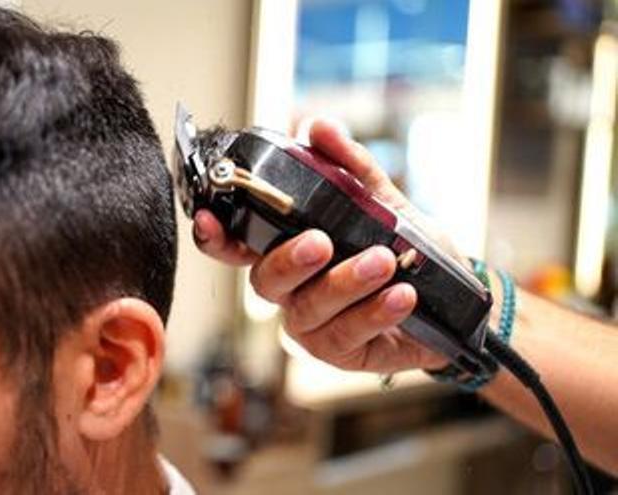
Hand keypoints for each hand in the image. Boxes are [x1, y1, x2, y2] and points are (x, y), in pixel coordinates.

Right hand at [193, 120, 452, 372]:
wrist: (458, 301)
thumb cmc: (407, 253)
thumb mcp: (384, 202)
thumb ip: (350, 167)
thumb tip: (318, 127)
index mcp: (288, 250)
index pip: (238, 246)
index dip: (216, 236)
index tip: (209, 217)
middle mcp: (290, 290)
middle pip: (266, 281)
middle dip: (290, 261)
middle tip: (321, 242)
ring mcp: (311, 326)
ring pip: (308, 308)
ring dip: (344, 283)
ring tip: (383, 261)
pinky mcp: (341, 352)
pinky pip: (348, 334)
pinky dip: (374, 312)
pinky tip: (402, 295)